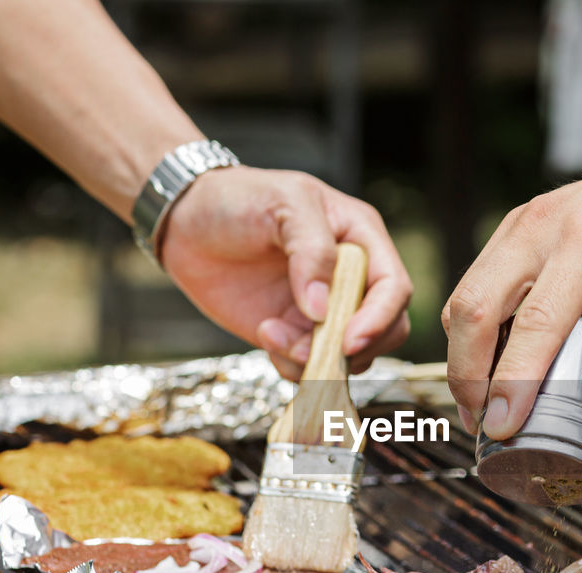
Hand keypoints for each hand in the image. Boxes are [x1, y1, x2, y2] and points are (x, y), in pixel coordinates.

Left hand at [159, 166, 411, 378]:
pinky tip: (264, 333)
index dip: (379, 318)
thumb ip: (312, 251)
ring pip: (349, 357)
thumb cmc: (239, 198)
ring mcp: (324, 310)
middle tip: (313, 349)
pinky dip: (291, 365)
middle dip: (354, 348)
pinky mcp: (295, 333)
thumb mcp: (283, 204)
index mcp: (361, 239)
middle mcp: (351, 279)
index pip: (393, 287)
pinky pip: (310, 366)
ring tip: (271, 333)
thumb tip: (323, 310)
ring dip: (315, 360)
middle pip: (386, 329)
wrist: (188, 222)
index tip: (349, 340)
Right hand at [441, 129, 581, 450]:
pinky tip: (489, 364)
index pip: (537, 323)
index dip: (513, 381)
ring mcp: (519, 221)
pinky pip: (474, 283)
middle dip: (467, 375)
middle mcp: (542, 226)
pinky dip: (472, 330)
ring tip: (480, 404)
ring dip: (462, 356)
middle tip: (481, 424)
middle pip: (475, 308)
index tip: (502, 427)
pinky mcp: (511, 225)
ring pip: (464, 296)